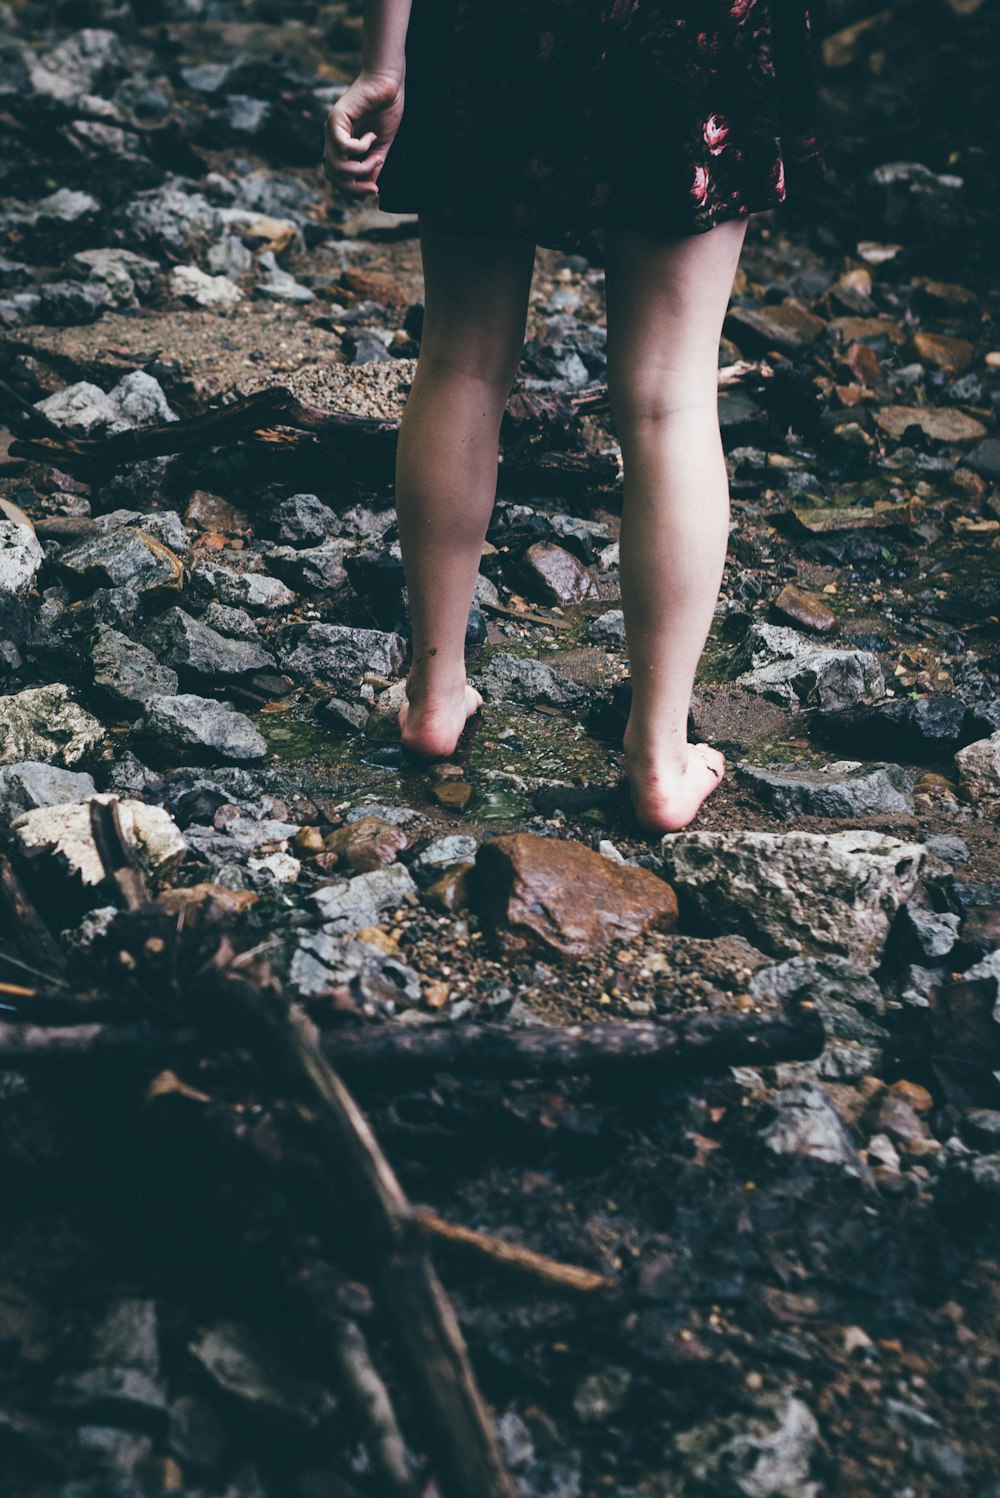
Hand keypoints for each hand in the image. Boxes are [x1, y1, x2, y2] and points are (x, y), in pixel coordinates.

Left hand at [323, 70, 404, 197]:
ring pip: (336, 166)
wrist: (389, 84)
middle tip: (374, 187)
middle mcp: (333, 138)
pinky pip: (343, 147)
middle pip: (333, 176)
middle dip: (354, 187)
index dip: (352, 190)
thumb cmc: (386, 110)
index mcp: (341, 146)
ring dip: (360, 169)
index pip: (337, 177)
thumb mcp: (380, 147)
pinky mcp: (335, 118)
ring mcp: (332, 128)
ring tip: (377, 157)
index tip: (373, 191)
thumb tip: (366, 192)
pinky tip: (371, 136)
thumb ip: (372, 167)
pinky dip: (360, 148)